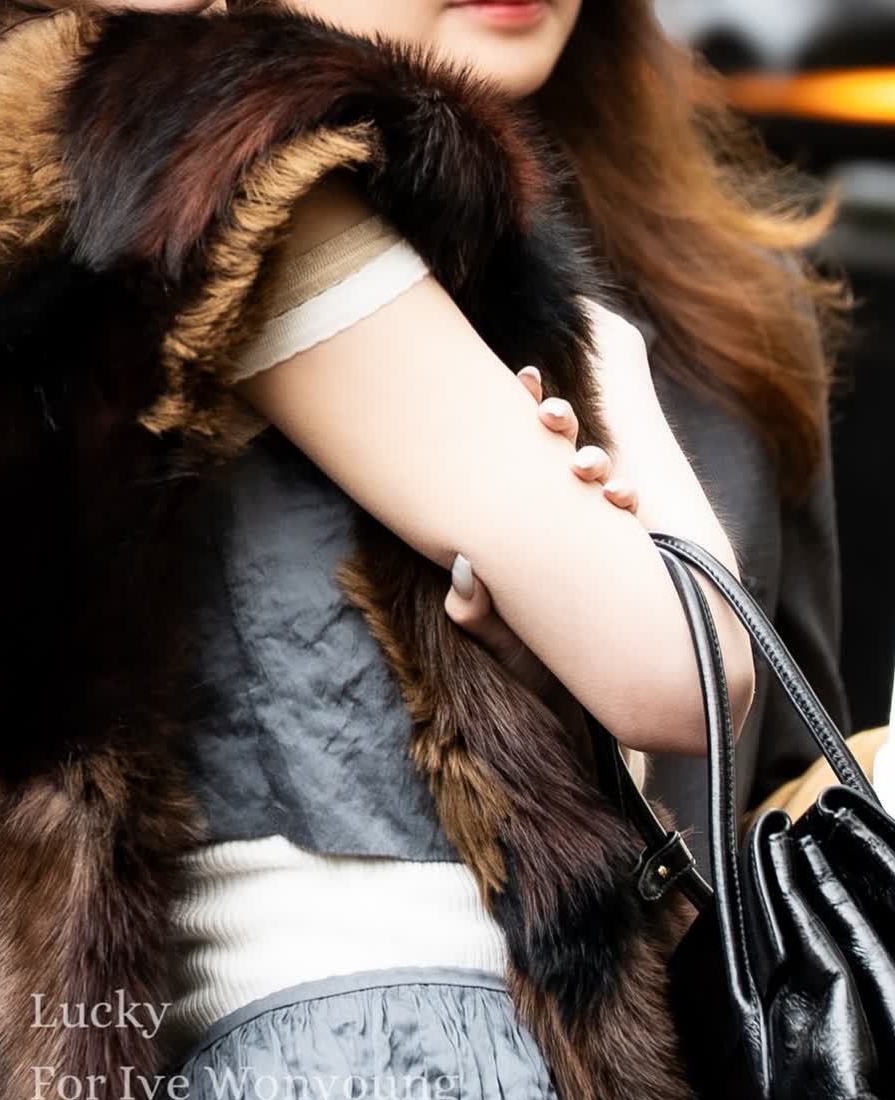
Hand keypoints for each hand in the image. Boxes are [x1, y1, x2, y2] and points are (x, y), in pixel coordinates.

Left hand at [444, 363, 639, 698]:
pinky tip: (627, 498)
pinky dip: (631, 497)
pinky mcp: (638, 561)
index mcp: (525, 527)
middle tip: (549, 417)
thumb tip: (462, 571)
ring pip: (601, 475)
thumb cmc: (539, 670)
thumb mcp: (501, 641)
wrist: (592, 718)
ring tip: (586, 467)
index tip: (520, 381)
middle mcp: (564, 520)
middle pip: (558, 451)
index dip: (520, 415)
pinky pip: (637, 516)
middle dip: (558, 424)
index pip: (517, 461)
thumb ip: (476, 612)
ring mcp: (603, 537)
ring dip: (596, 461)